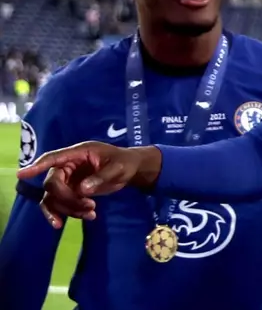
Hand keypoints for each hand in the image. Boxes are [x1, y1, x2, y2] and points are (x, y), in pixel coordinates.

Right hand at [17, 141, 160, 227]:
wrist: (130, 170)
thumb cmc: (124, 162)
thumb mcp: (118, 168)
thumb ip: (101, 177)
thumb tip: (82, 190)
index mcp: (78, 153)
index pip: (53, 158)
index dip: (36, 166)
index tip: (22, 175)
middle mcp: (68, 166)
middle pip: (52, 184)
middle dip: (67, 199)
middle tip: (89, 206)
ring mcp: (67, 180)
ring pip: (53, 198)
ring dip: (68, 209)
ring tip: (91, 213)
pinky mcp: (69, 192)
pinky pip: (59, 206)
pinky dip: (69, 214)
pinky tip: (88, 217)